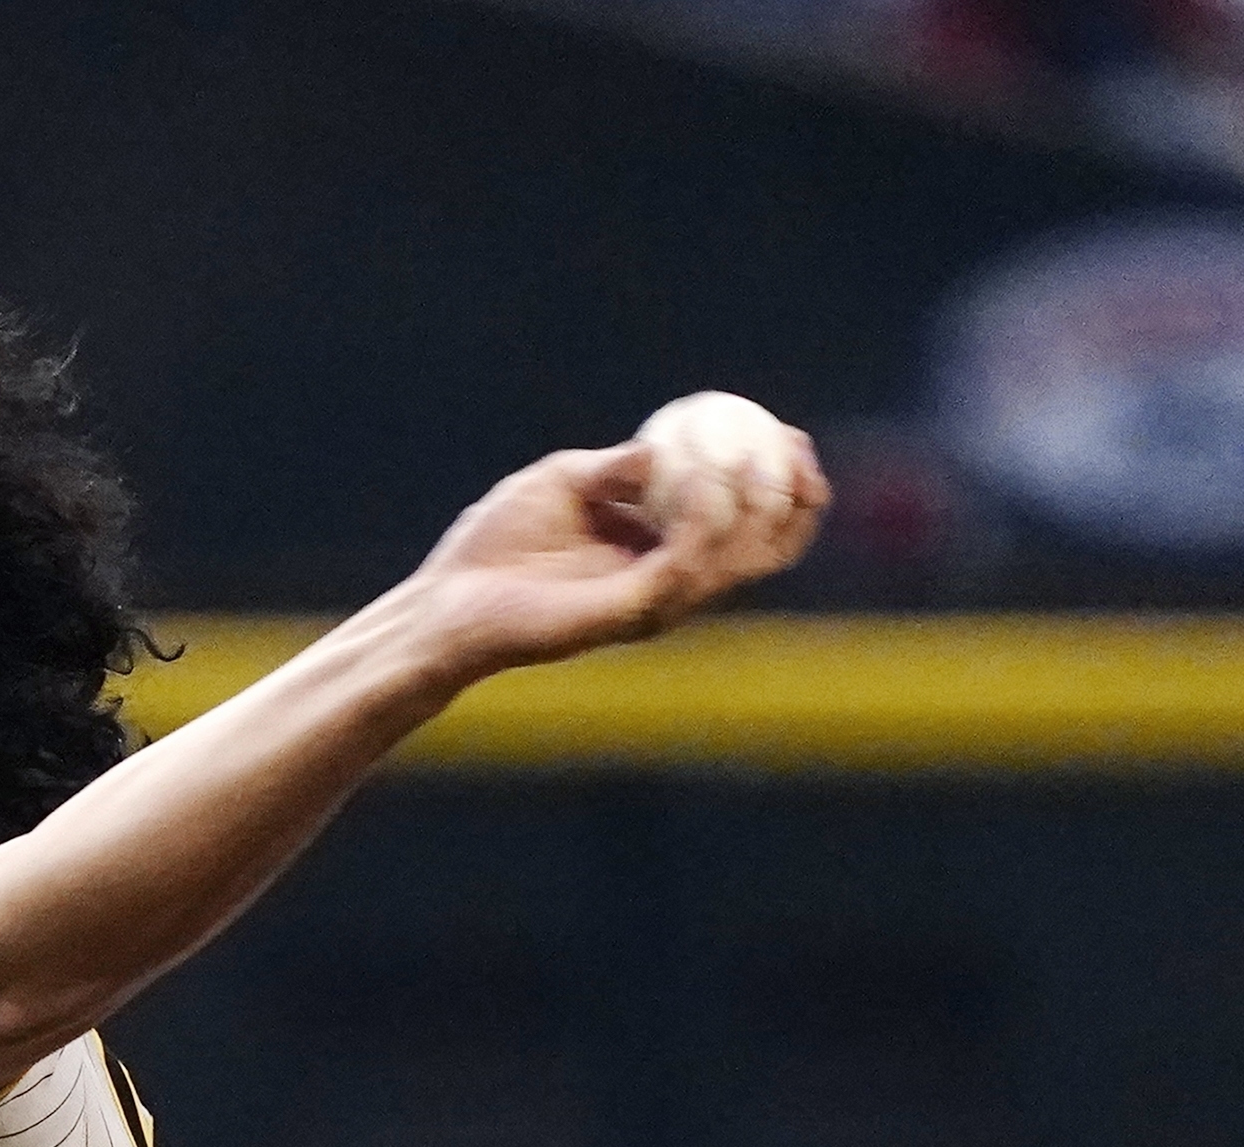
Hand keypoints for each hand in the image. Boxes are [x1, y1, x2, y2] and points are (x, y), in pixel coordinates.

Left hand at [406, 394, 826, 678]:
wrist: (448, 599)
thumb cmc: (497, 544)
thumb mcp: (565, 482)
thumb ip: (618, 467)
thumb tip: (666, 440)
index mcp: (662, 554)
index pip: (747, 527)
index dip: (784, 486)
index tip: (790, 436)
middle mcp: (671, 583)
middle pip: (766, 549)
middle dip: (795, 500)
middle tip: (793, 450)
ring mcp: (658, 602)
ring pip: (740, 558)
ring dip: (755, 501)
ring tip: (747, 453)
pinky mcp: (634, 612)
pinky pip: (689, 562)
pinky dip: (706, 517)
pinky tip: (705, 475)